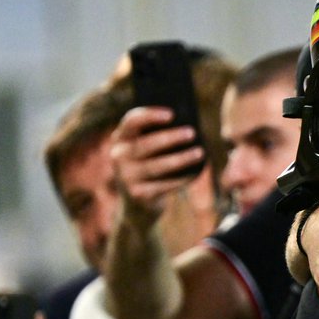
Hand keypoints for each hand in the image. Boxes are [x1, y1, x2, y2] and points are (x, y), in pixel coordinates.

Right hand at [110, 105, 204, 225]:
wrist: (137, 205)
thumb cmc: (149, 168)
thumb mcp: (146, 151)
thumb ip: (157, 136)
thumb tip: (188, 123)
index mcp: (121, 139)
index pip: (131, 121)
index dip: (150, 115)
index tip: (172, 113)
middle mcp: (119, 156)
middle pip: (146, 144)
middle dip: (171, 137)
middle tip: (192, 132)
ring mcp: (127, 177)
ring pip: (157, 166)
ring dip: (181, 158)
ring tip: (200, 152)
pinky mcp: (138, 194)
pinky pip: (164, 184)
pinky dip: (182, 178)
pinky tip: (195, 172)